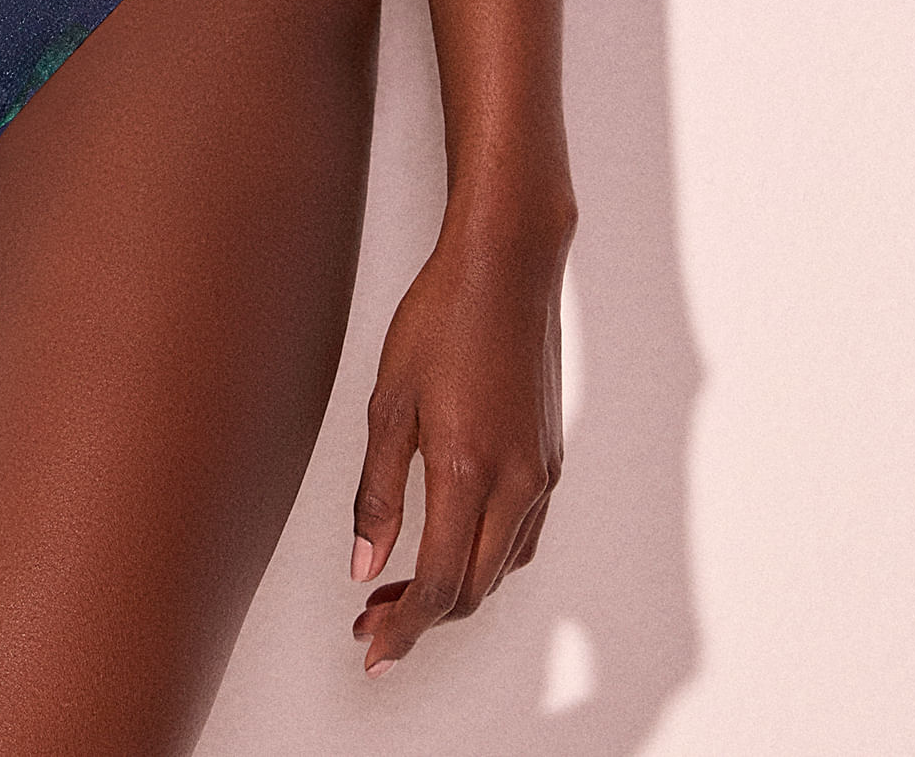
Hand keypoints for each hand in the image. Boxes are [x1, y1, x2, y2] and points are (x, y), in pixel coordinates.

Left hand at [349, 198, 570, 674]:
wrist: (507, 266)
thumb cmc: (442, 317)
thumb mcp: (388, 402)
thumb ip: (376, 492)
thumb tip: (364, 564)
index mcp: (468, 470)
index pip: (439, 584)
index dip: (404, 628)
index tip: (372, 648)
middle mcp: (515, 483)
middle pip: (474, 588)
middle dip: (423, 618)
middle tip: (372, 621)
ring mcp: (540, 472)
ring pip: (501, 566)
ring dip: (455, 591)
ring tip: (401, 590)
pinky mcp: (550, 458)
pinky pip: (521, 534)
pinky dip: (485, 558)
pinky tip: (453, 546)